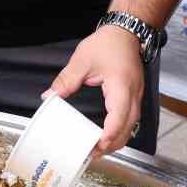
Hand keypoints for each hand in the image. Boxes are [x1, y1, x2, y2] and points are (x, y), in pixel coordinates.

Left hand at [47, 24, 144, 154]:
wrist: (126, 33)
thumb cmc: (109, 43)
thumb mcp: (82, 60)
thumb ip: (66, 80)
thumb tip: (49, 96)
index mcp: (121, 87)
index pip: (119, 118)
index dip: (109, 135)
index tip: (96, 146)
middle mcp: (133, 95)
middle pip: (127, 130)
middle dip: (111, 145)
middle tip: (91, 154)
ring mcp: (136, 97)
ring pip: (131, 128)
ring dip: (116, 140)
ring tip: (96, 149)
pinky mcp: (134, 97)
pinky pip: (130, 120)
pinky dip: (119, 131)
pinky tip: (106, 135)